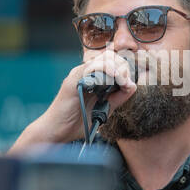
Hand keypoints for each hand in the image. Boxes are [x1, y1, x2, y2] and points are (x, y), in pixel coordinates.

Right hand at [12, 53, 138, 150]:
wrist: (57, 131)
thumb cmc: (77, 122)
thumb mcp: (104, 109)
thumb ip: (118, 98)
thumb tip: (132, 85)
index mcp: (94, 78)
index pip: (114, 63)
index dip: (125, 71)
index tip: (128, 86)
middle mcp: (86, 73)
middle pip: (111, 57)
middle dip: (123, 68)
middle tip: (124, 84)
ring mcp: (78, 75)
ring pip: (103, 59)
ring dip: (116, 68)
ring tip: (120, 81)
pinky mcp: (72, 81)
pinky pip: (90, 68)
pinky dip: (104, 70)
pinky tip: (111, 79)